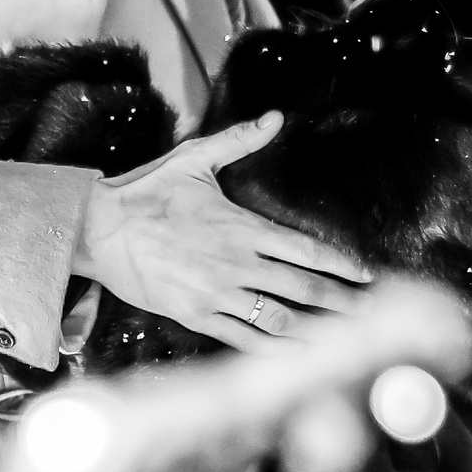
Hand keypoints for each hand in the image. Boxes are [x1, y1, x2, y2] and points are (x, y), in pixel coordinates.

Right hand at [74, 114, 371, 350]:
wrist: (99, 230)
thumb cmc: (147, 192)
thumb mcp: (194, 158)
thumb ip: (239, 140)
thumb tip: (275, 117)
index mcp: (242, 227)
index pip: (307, 250)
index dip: (342, 265)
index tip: (367, 275)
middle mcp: (236, 264)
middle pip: (304, 289)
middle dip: (342, 303)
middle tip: (371, 313)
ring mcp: (217, 294)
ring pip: (279, 320)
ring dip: (317, 332)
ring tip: (346, 341)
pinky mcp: (196, 316)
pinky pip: (243, 339)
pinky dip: (274, 350)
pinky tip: (298, 355)